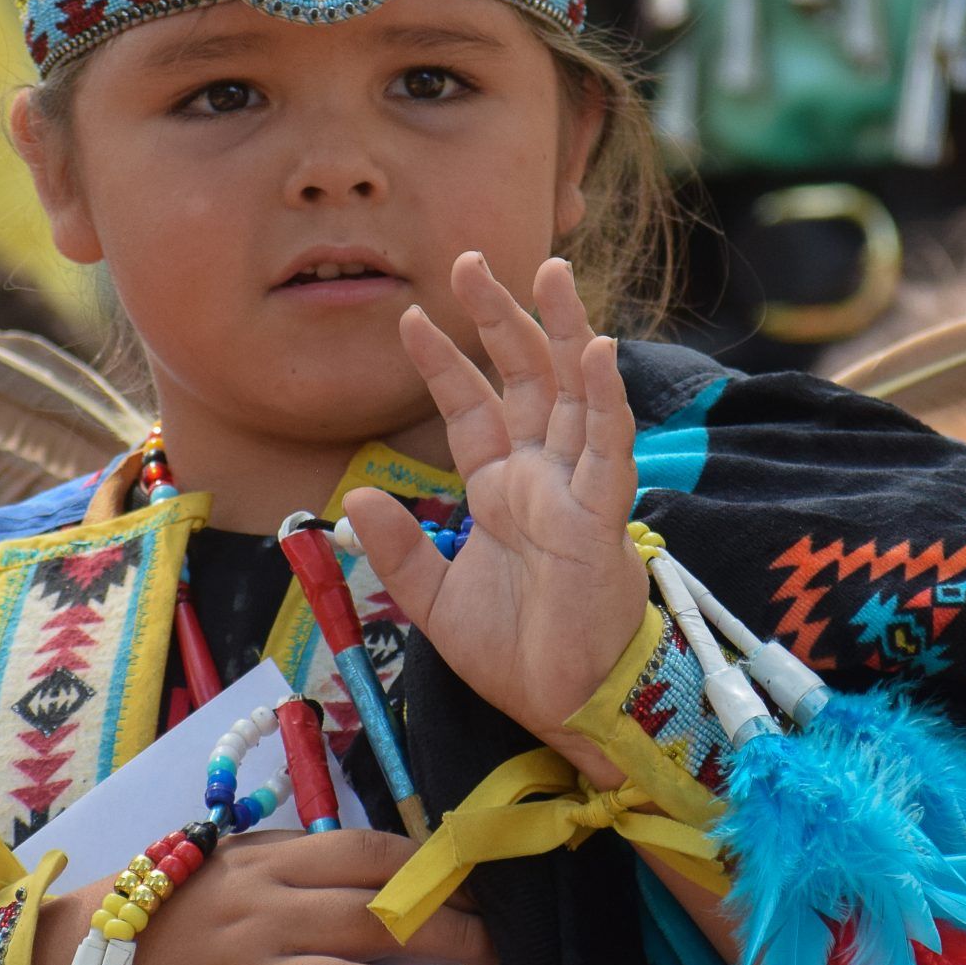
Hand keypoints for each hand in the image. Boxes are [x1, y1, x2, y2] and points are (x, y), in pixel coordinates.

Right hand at [30, 828, 496, 964]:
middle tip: (496, 955)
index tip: (476, 888)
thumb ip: (293, 861)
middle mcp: (256, 919)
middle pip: (370, 919)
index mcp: (263, 868)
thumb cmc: (156, 914)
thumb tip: (383, 862)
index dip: (429, 870)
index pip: (365, 855)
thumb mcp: (223, 865)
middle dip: (446, 933)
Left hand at [344, 254, 647, 778]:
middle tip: (471, 258)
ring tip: (547, 268)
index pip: (472, 406)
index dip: (444, 361)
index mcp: (503, 489)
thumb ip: (398, 550)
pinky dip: (605, 399)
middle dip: (500, 317)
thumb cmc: (517, 653)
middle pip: (525, 377)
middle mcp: (542, 475)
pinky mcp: (603, 516)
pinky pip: (609, 447)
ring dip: (563, 330)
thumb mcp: (432, 601)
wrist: (564, 706)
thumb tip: (356, 499)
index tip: (411, 315)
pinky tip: (598, 350)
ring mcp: (576, 488)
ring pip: (574, 391)